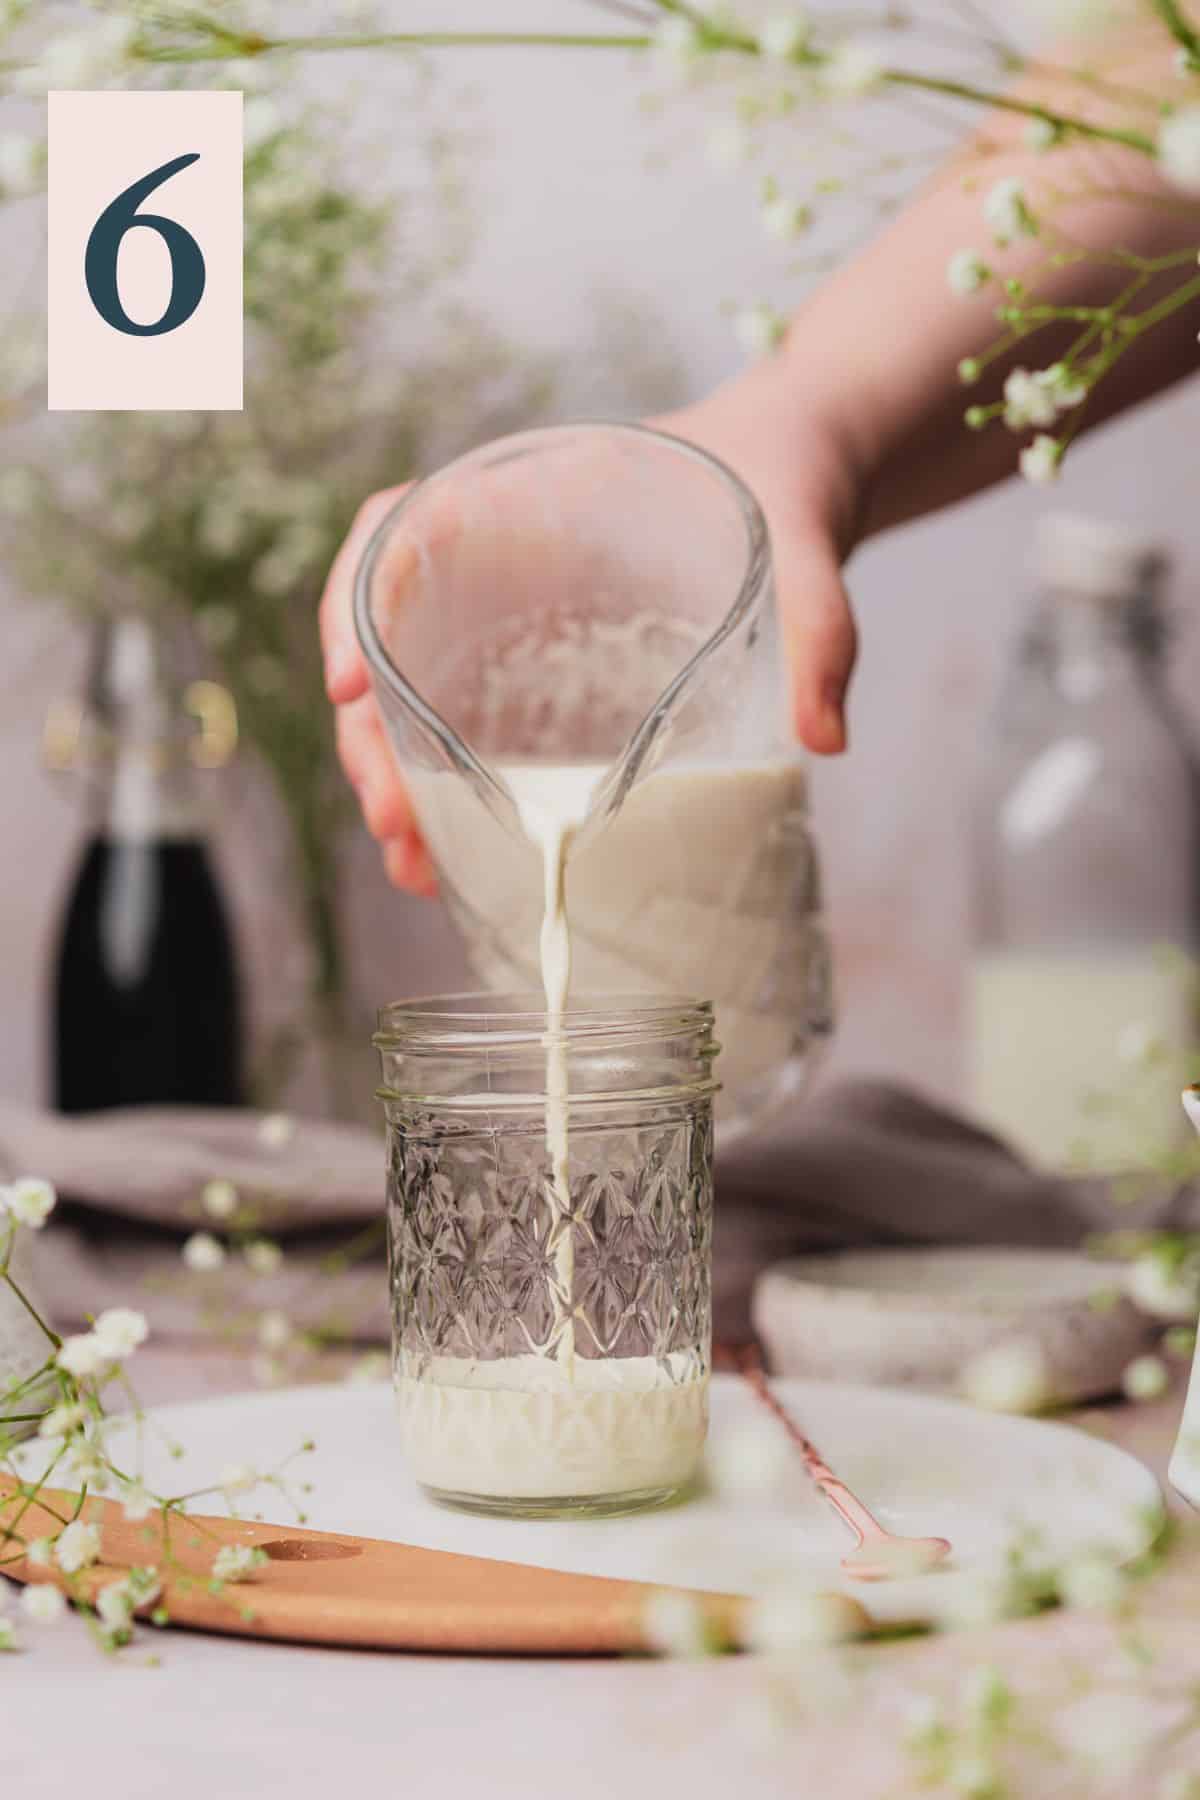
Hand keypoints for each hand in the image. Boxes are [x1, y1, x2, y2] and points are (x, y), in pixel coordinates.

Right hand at [319, 375, 864, 891]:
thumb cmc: (783, 483)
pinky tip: (455, 852)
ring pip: (411, 690)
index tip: (347, 683)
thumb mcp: (803, 545)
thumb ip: (818, 626)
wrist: (796, 474)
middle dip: (373, 735)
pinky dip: (445, 784)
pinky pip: (461, 716)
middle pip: (389, 636)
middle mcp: (498, 555)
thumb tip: (825, 737)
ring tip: (415, 865)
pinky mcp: (535, 662)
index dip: (353, 602)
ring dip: (396, 776)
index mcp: (530, 497)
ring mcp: (507, 612)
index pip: (396, 531)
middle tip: (395, 826)